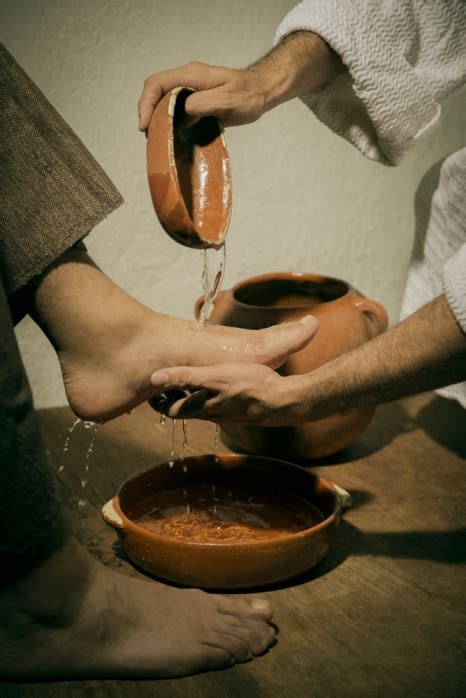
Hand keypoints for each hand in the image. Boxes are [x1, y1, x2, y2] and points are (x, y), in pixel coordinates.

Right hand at [138, 62, 267, 129]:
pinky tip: (172, 136)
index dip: (146, 103)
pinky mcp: (195, 101)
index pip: (157, 84)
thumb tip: (183, 115)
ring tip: (157, 139)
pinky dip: (169, 122)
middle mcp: (186, 80)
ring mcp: (190, 90)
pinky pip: (175, 109)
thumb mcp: (226, 100)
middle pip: (156, 92)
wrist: (261, 92)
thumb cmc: (247, 95)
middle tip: (150, 136)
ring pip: (164, 101)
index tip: (144, 125)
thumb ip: (202, 105)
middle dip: (148, 113)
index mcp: (191, 75)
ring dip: (157, 119)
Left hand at [149, 363, 304, 425]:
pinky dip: (208, 396)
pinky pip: (216, 405)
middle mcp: (211, 414)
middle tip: (163, 386)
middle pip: (184, 410)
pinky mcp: (239, 409)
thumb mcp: (214, 377)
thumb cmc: (249, 386)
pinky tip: (216, 385)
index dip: (157, 402)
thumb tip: (155, 378)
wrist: (281, 402)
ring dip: (189, 398)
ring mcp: (226, 413)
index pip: (170, 410)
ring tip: (185, 383)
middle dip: (171, 399)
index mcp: (201, 408)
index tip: (150, 391)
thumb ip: (185, 377)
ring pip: (200, 408)